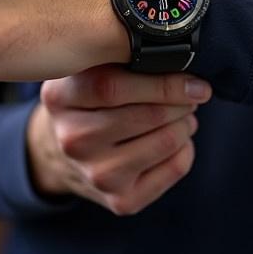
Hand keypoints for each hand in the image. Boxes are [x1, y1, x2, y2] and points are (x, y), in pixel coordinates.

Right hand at [27, 65, 210, 215]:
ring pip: (165, 141)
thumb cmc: (88, 100)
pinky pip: (175, 168)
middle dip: (181, 102)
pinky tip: (175, 140)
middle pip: (146, 116)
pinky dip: (186, 149)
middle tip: (190, 93)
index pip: (113, 87)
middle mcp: (72, 140)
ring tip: (182, 115)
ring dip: (185, 123)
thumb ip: (119, 56)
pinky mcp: (120, 201)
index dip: (162, 82)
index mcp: (59, 98)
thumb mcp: (87, 69)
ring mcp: (95, 175)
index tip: (194, 78)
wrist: (65, 154)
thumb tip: (179, 52)